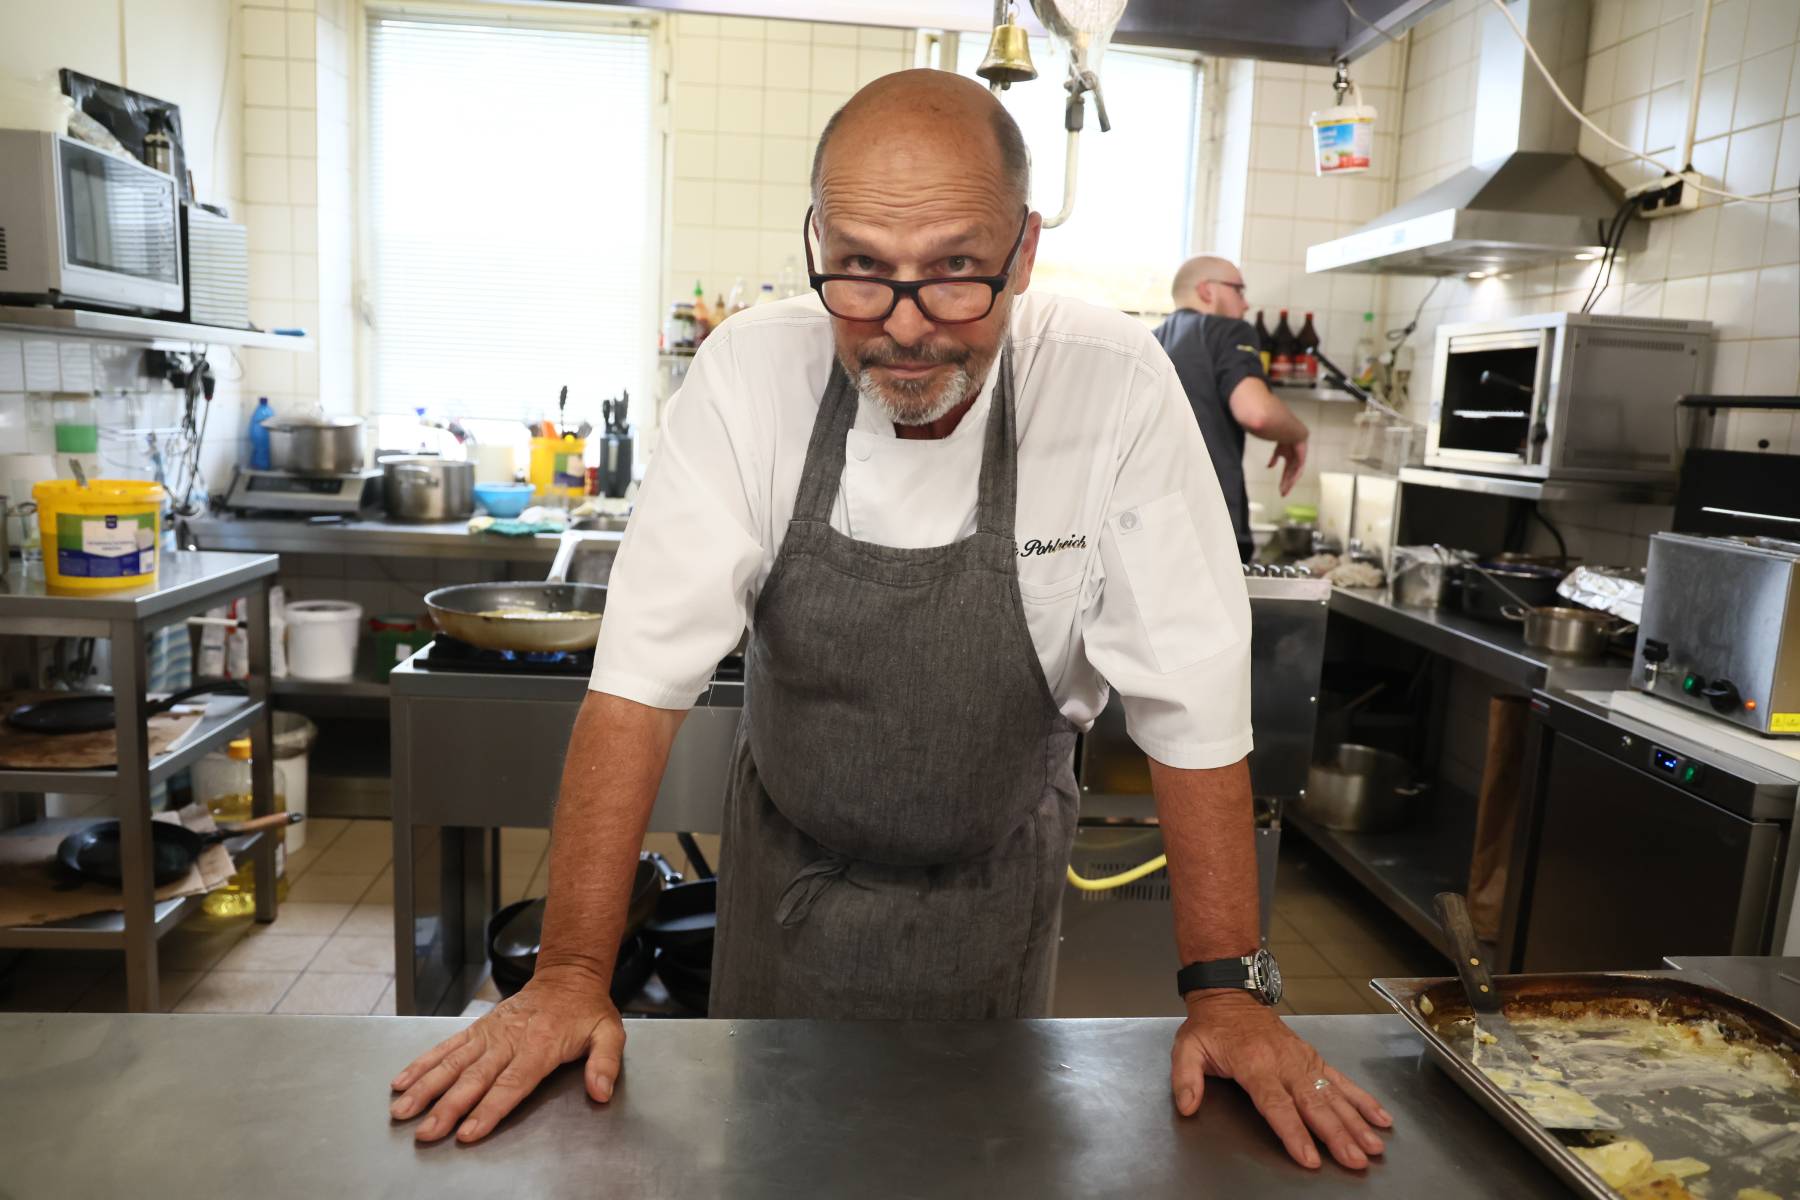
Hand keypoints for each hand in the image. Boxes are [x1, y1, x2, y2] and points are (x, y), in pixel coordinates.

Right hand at [388, 967, 624, 1143]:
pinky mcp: (477, 1028)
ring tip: (403, 1110)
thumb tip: (602, 1091)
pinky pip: (446, 1046)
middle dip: (448, 1107)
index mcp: (540, 1046)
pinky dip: (422, 1063)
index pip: (511, 1083)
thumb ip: (605, 1063)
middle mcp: (508, 1040)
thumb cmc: (586, 1010)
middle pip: (475, 1078)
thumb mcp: (609, 1033)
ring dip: (426, 1087)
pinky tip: (402, 1081)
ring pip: (452, 1063)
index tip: (468, 1132)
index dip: (489, 1108)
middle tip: (426, 1132)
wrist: (567, 975)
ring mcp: (489, 1033)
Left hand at [1171, 991, 1392, 1169]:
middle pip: (1313, 1104)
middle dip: (1336, 1134)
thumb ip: (1186, 1079)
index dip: (1293, 1132)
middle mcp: (1284, 1062)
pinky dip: (1363, 1099)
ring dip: (1356, 1122)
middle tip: (1354, 1160)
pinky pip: (1341, 1080)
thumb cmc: (1211, 1026)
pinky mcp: (1313, 1058)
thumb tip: (1188, 1106)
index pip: (1276, 1104)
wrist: (1231, 995)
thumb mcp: (1187, 1048)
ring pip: (1333, 1095)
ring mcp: (1302, 1059)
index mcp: (1253, 1063)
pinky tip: (1381, 1118)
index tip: (1309, 1156)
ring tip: (1373, 1146)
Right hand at [1268, 439, 1307, 495]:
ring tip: (1285, 490)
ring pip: (1294, 476)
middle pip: (1290, 477)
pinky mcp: (1301, 459)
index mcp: (1290, 461)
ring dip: (1290, 483)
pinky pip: (1299, 470)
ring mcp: (1299, 462)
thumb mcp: (1278, 452)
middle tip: (1282, 494)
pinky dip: (1295, 476)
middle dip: (1286, 485)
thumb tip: (1269, 467)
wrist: (1290, 432)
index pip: (1286, 474)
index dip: (1283, 482)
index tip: (1280, 490)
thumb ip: (1274, 459)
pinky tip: (1291, 482)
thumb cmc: (1285, 439)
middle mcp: (1295, 463)